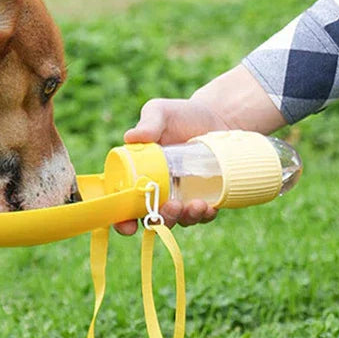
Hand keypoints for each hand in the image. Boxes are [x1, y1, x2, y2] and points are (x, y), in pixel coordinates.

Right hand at [113, 97, 226, 234]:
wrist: (218, 117)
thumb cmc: (182, 114)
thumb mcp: (161, 112)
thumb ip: (148, 122)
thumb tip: (131, 137)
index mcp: (137, 172)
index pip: (122, 202)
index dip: (121, 219)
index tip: (128, 225)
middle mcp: (156, 189)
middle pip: (150, 217)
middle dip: (159, 220)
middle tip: (171, 208)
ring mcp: (179, 196)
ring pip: (177, 219)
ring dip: (185, 219)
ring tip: (197, 206)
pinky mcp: (202, 198)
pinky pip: (201, 215)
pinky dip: (204, 216)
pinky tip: (209, 206)